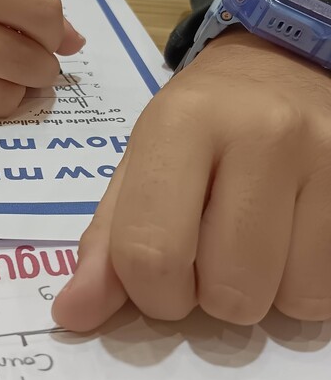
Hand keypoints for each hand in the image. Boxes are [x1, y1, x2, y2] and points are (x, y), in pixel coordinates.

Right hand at [0, 0, 84, 114]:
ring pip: (4, 94)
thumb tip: (74, 41)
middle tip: (37, 59)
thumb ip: (13, 0)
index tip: (51, 33)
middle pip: (24, 58)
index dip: (55, 28)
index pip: (35, 9)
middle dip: (45, 65)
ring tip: (13, 72)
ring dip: (23, 88)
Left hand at [53, 28, 330, 328]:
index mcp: (182, 125)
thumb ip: (105, 242)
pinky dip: (299, 283)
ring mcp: (328, 157)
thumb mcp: (139, 164)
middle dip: (206, 296)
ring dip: (258, 291)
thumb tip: (73, 314)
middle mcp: (262, 135)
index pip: (152, 252)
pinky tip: (286, 237)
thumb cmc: (197, 121)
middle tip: (205, 252)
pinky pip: (330, 289)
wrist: (278, 64)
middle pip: (228, 291)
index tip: (156, 278)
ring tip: (248, 239)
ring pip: (289, 299)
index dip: (148, 292)